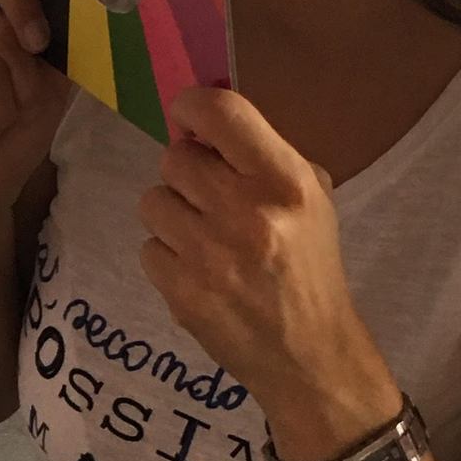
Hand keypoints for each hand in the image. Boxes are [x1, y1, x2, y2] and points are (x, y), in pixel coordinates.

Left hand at [137, 85, 399, 453]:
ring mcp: (209, 255)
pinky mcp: (182, 292)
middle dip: (187, 174)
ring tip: (205, 238)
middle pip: (175, 158)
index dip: (192, 107)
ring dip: (172, 215)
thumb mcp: (311, 198)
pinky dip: (168, 258)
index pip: (220, 113)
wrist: (309, 353)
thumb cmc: (309, 265)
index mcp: (285, 182)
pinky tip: (199, 273)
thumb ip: (261, 157)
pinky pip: (149, 248)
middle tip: (210, 198)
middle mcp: (246, 213)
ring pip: (152, 201)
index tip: (188, 119)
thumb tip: (201, 127)